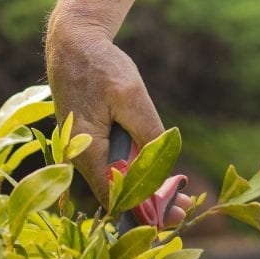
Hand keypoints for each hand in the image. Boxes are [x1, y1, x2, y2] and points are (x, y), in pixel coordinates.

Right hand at [45, 18, 190, 219]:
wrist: (74, 43)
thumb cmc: (100, 67)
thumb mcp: (130, 96)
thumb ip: (147, 133)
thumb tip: (161, 167)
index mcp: (86, 152)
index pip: (116, 196)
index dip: (146, 210)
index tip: (174, 216)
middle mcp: (81, 157)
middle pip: (117, 193)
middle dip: (151, 204)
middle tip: (185, 211)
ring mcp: (85, 150)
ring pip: (117, 180)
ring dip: (146, 189)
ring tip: (178, 197)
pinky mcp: (92, 140)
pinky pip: (114, 165)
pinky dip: (136, 173)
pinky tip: (157, 176)